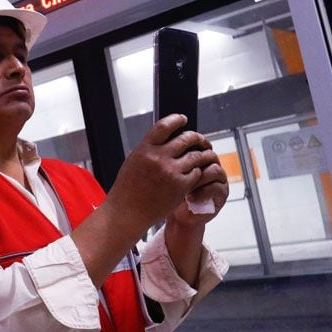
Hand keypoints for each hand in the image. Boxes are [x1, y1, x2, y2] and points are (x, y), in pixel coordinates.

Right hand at [108, 114, 219, 228]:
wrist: (127, 212)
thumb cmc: (127, 190)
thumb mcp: (133, 162)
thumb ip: (149, 150)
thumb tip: (166, 140)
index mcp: (144, 149)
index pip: (164, 126)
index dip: (176, 120)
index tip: (183, 119)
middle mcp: (158, 157)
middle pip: (186, 138)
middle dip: (197, 138)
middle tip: (201, 140)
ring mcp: (171, 171)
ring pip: (196, 156)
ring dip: (203, 155)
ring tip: (205, 156)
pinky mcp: (180, 186)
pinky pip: (197, 173)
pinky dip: (198, 172)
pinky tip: (196, 174)